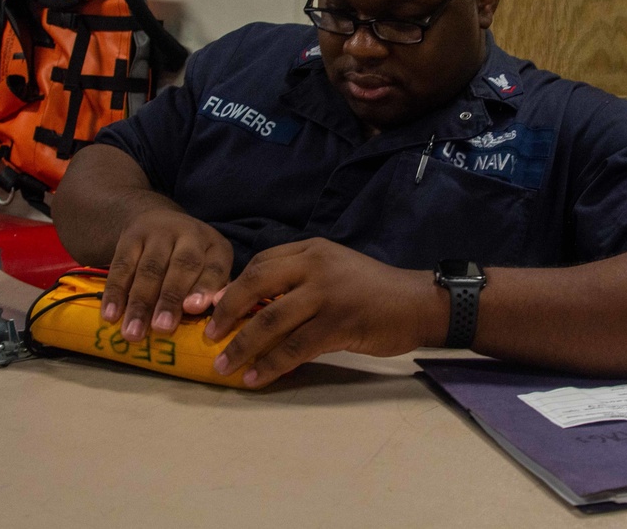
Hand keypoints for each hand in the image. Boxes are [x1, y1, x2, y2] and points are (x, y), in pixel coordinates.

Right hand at [101, 209, 233, 340]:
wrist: (159, 220)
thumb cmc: (191, 261)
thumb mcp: (209, 269)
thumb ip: (213, 294)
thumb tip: (214, 323)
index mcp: (216, 247)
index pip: (215, 266)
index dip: (205, 287)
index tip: (194, 309)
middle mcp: (190, 234)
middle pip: (182, 265)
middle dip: (170, 298)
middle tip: (162, 327)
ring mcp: (159, 233)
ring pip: (149, 268)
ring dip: (140, 303)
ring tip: (133, 332)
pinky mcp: (131, 236)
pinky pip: (122, 266)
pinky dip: (115, 292)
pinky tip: (111, 315)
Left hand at [206, 238, 441, 387]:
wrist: (418, 303)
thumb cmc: (373, 290)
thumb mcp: (334, 270)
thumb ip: (298, 280)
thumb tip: (251, 307)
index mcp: (311, 249)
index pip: (260, 264)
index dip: (231, 288)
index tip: (208, 308)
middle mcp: (315, 266)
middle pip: (256, 286)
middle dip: (226, 313)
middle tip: (208, 337)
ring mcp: (327, 294)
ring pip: (270, 322)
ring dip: (242, 347)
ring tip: (225, 366)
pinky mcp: (338, 323)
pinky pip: (295, 348)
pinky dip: (271, 365)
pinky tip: (257, 378)